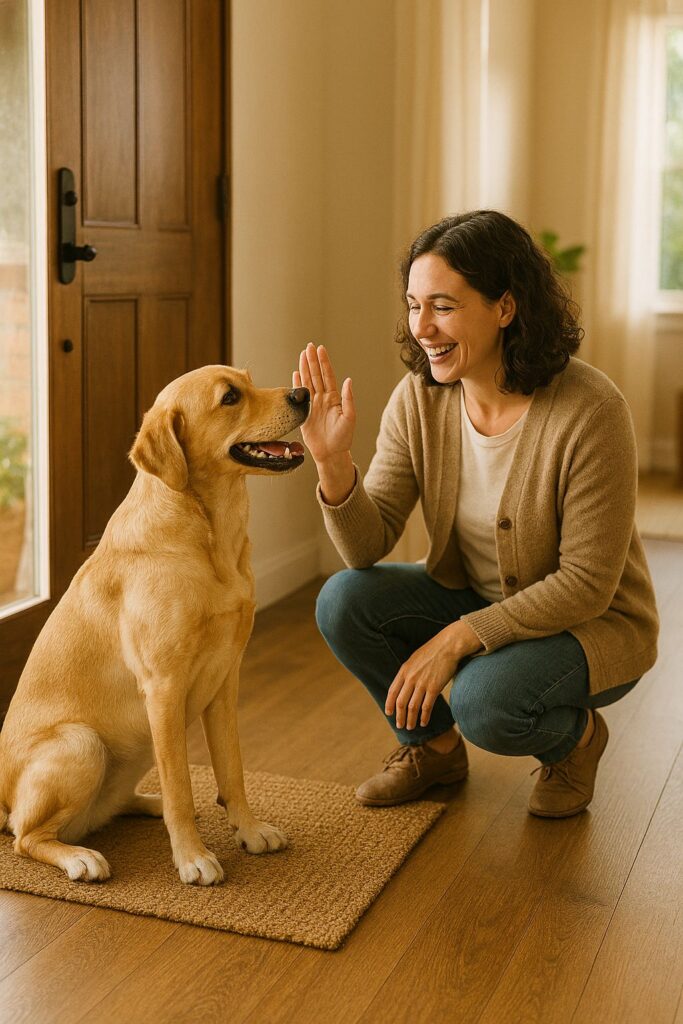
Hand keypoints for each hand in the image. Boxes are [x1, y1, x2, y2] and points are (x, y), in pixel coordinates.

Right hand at [293, 343, 354, 464]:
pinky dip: (297, 383)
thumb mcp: (349, 418)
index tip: (320, 349)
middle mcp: (323, 398)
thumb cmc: (343, 438)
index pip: (328, 376)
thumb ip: (348, 399)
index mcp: (334, 398)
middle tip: (309, 346)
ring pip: (308, 382)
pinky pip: (300, 395)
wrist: (331, 453)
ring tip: (302, 354)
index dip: (324, 362)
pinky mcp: (304, 413)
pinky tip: (296, 373)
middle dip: (313, 360)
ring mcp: (313, 404)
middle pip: (316, 375)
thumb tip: (348, 380)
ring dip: (305, 368)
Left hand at [385, 621, 482, 729]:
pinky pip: (427, 706)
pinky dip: (424, 717)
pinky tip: (423, 722)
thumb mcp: (415, 659)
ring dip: (411, 719)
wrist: (448, 646)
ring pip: (412, 707)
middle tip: (400, 725)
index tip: (389, 713)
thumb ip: (408, 672)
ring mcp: (422, 684)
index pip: (392, 691)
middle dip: (399, 716)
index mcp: (404, 670)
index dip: (389, 704)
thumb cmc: (433, 651)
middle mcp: (411, 678)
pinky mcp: (434, 688)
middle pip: (400, 702)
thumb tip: (404, 683)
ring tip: (410, 727)